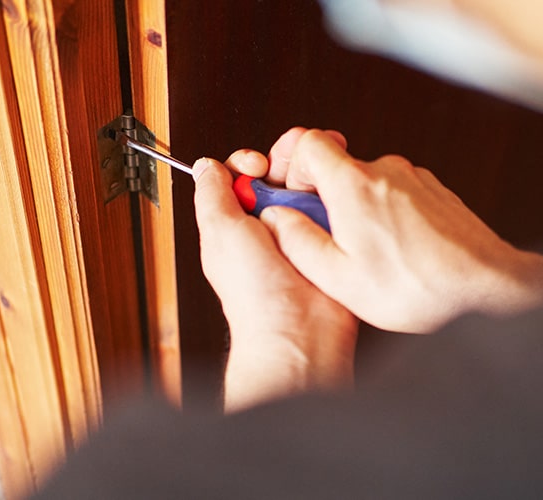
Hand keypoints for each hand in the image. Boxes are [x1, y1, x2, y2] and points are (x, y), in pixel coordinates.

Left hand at [193, 154, 357, 412]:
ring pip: (308, 189)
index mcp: (236, 225)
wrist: (298, 332)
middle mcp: (269, 229)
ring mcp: (302, 235)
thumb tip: (206, 166)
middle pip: (278, 176)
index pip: (241, 176)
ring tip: (318, 178)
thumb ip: (212, 193)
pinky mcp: (330, 243)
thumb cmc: (255, 296)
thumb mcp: (220, 232)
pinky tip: (335, 199)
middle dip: (288, 161)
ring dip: (313, 180)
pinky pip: (335, 209)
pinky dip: (336, 200)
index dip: (249, 162)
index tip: (258, 165)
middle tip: (297, 159)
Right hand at [255, 127, 542, 333]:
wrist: (485, 286)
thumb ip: (297, 242)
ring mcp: (414, 179)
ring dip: (356, 211)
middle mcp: (385, 171)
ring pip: (366, 184)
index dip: (290, 166)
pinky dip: (385, 216)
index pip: (307, 142)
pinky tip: (395, 252)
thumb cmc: (418, 287)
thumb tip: (276, 220)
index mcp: (354, 185)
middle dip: (322, 199)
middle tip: (326, 238)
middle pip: (337, 167)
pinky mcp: (435, 192)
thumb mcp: (339, 278)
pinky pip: (395, 195)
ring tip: (367, 254)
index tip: (291, 195)